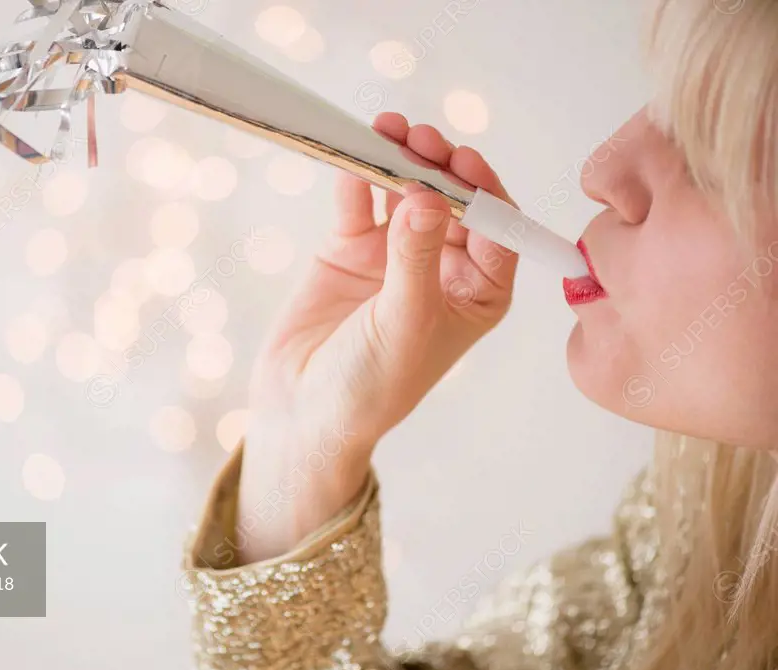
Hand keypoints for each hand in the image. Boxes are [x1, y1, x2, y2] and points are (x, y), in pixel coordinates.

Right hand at [236, 112, 519, 562]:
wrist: (302, 410)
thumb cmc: (370, 386)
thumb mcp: (404, 323)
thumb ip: (414, 258)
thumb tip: (427, 195)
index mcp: (477, 293)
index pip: (496, 230)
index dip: (484, 192)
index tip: (462, 164)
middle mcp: (441, 267)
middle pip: (450, 201)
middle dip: (439, 167)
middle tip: (420, 139)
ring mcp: (394, 255)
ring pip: (405, 193)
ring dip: (399, 162)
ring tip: (387, 131)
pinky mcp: (349, 249)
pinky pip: (358, 204)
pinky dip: (356, 180)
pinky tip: (353, 157)